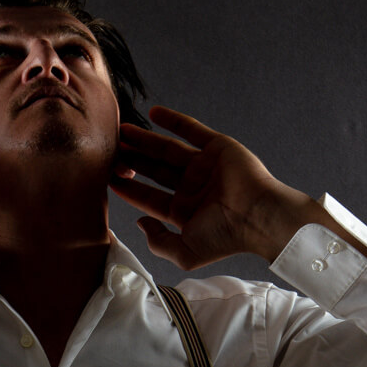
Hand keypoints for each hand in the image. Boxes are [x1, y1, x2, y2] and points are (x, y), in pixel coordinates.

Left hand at [110, 105, 313, 268]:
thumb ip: (159, 243)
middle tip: (111, 150)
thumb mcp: (185, 253)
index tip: (109, 178)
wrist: (258, 216)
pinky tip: (152, 113)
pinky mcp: (217, 147)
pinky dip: (173, 120)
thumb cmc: (225, 237)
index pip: (150, 198)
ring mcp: (204, 166)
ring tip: (122, 131)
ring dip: (145, 140)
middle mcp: (193, 187)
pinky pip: (191, 130)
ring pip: (167, 149)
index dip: (129, 188)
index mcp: (186, 211)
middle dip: (133, 160)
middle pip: (155, 170)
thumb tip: (142, 223)